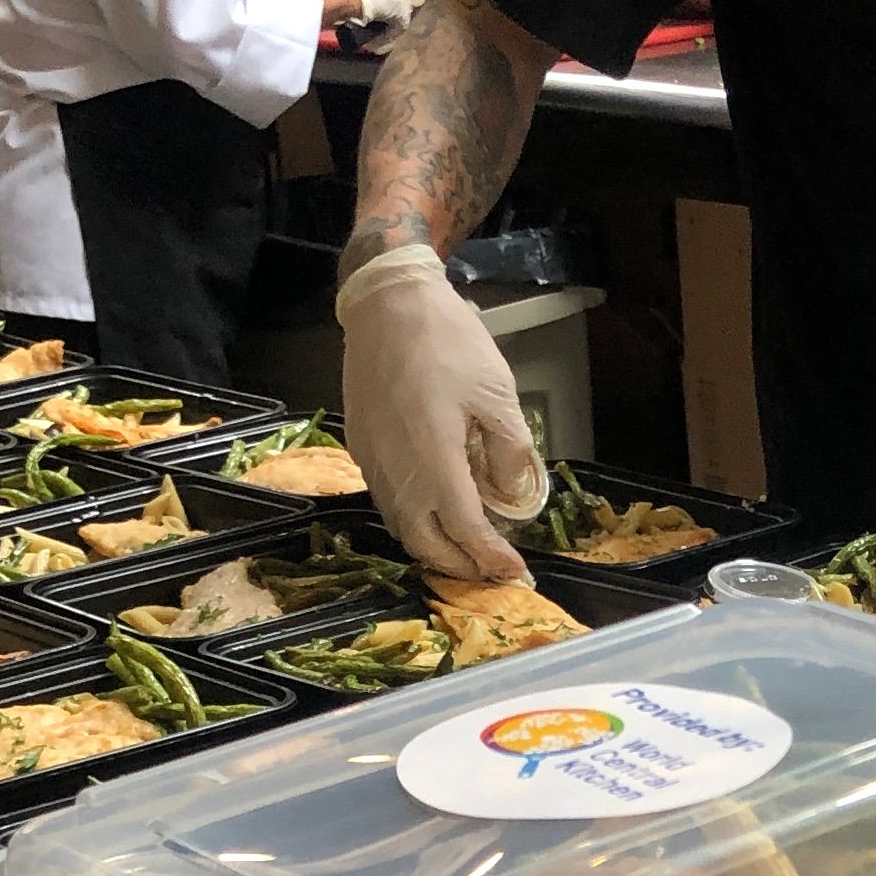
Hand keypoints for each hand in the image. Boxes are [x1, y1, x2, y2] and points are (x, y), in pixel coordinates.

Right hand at [340, 239, 545, 580]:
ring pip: (401, 526)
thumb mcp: (497, 393)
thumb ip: (509, 452)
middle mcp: (396, 472)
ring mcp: (372, 461)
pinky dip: (414, 518)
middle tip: (490, 567)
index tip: (515, 571)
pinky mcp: (360, 447)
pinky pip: (387, 500)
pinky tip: (437, 508)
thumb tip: (512, 496)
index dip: (492, 557)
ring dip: (434, 546)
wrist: (387, 303)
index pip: (465, 530)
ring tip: (467, 546)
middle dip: (460, 565)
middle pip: (425, 543)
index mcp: (433, 461)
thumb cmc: (447, 341)